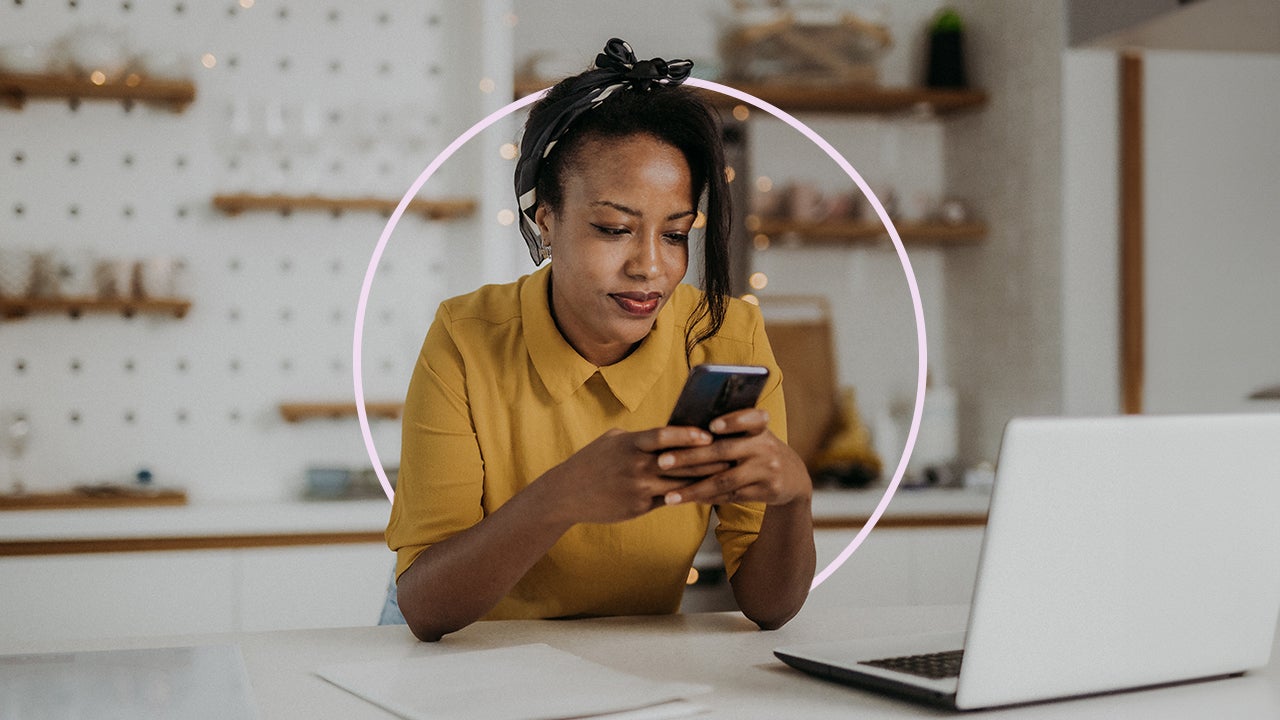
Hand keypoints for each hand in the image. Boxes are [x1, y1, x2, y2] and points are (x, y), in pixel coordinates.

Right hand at [538, 426, 717, 524]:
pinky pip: (669, 500)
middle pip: (678, 462)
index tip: (708, 435)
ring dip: (704, 479)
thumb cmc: (591, 462)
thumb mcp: (611, 440)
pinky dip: (688, 495)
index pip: (662, 436)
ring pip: (679, 483)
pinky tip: (705, 493)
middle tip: (733, 454)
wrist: (567, 494)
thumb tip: (667, 431)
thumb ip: (639, 437)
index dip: (687, 435)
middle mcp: (635, 466)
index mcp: (629, 444)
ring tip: (727, 475)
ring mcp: (638, 488)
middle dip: (707, 459)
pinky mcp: (639, 507)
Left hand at [656, 409, 810, 506]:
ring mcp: (767, 470)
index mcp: (760, 426)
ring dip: (694, 489)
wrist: (793, 477)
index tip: (713, 426)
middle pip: (723, 451)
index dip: (733, 421)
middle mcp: (765, 446)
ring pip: (724, 480)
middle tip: (662, 462)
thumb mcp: (752, 434)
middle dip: (690, 457)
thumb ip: (728, 430)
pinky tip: (688, 500)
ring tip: (669, 496)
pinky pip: (731, 496)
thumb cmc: (757, 448)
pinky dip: (708, 498)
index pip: (751, 418)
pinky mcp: (766, 491)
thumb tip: (682, 431)